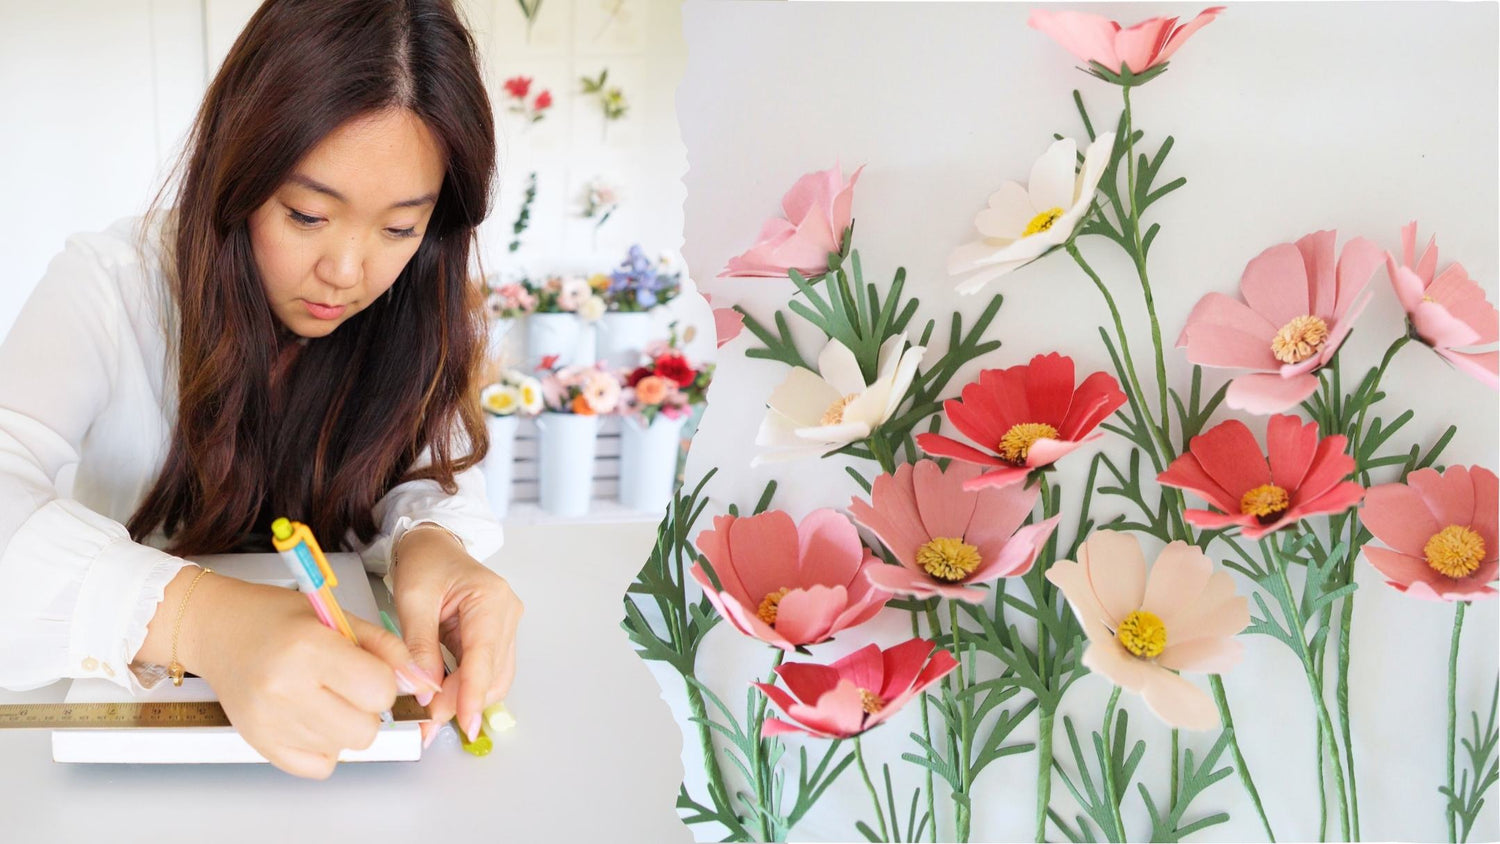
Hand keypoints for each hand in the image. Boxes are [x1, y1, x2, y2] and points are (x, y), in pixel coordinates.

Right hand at [189, 576, 436, 778]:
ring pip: (345, 749)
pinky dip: (324, 747)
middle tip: (347, 685)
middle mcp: (286, 689)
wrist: (219, 630)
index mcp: (310, 649)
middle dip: (367, 708)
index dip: (384, 682)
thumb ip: (385, 648)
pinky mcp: (260, 743)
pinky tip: (311, 716)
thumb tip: (421, 680)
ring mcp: (270, 721)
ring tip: (323, 695)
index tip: (371, 671)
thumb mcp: (338, 615)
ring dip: (345, 725)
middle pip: (365, 729)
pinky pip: (319, 766)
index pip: (379, 691)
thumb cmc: (275, 618)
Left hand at [390, 525, 522, 746]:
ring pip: (494, 678)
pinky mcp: (498, 636)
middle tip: (427, 722)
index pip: (483, 656)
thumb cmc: (426, 562)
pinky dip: (466, 688)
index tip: (463, 723)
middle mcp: (506, 613)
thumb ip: (419, 646)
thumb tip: (423, 688)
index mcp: (489, 598)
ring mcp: (506, 625)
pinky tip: (445, 696)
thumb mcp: (413, 599)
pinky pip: (487, 671)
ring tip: (432, 713)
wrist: (434, 546)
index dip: (472, 694)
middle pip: (491, 673)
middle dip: (461, 701)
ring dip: (464, 698)